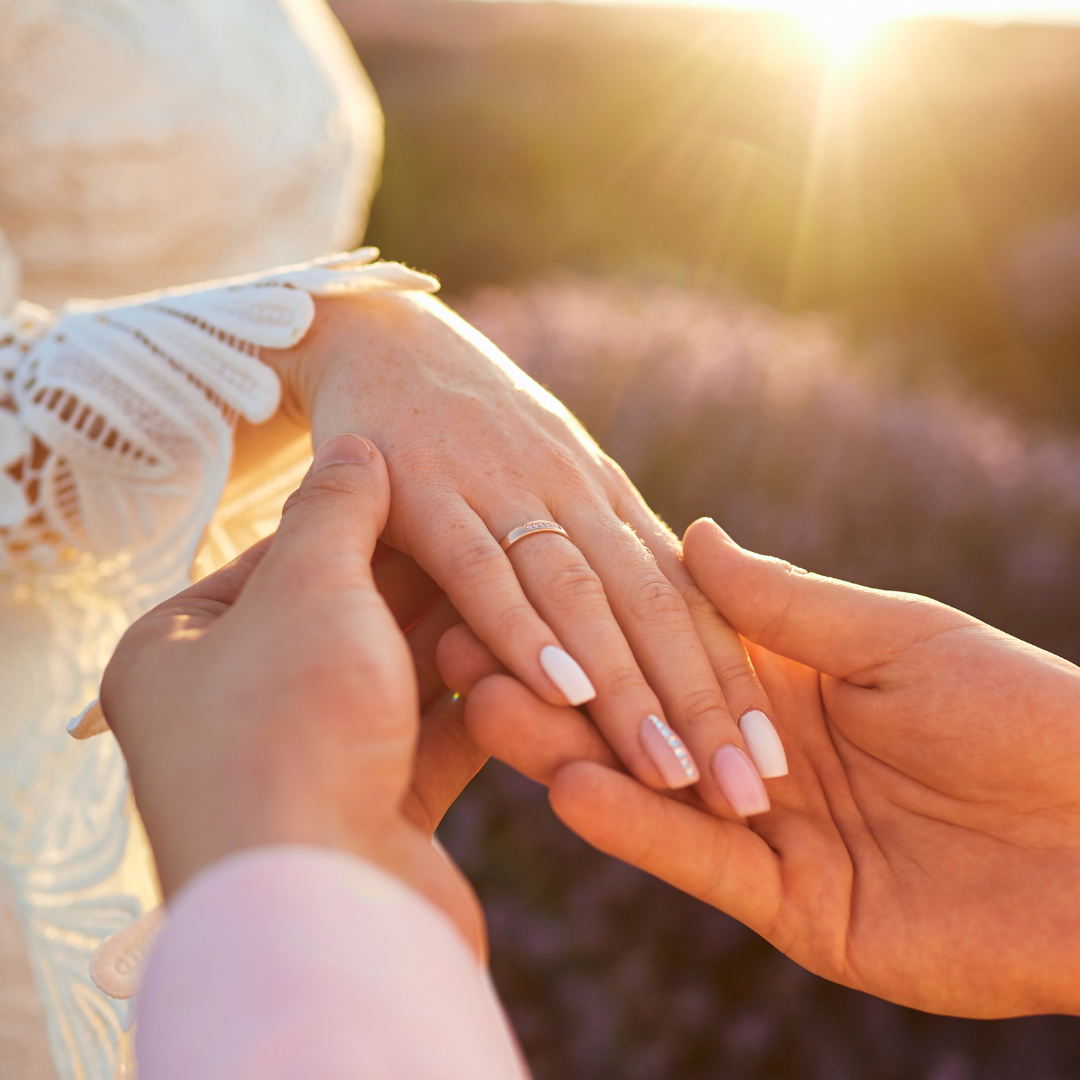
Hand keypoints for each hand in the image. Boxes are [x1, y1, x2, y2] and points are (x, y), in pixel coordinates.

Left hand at [101, 434, 486, 953]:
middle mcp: (235, 708)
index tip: (434, 493)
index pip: (281, 558)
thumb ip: (335, 511)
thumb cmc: (290, 726)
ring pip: (400, 681)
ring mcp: (305, 768)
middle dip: (429, 589)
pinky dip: (482, 704)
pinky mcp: (374, 814)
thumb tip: (357, 451)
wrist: (319, 908)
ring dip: (466, 645)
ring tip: (530, 600)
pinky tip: (536, 669)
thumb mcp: (307, 590)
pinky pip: (431, 739)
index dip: (366, 524)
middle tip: (497, 540)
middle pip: (351, 620)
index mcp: (179, 649)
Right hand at [264, 292, 780, 817]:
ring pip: (580, 595)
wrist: (382, 336)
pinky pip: (478, 567)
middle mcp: (571, 494)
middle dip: (702, 704)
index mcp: (605, 500)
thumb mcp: (550, 482)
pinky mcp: (422, 488)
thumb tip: (648, 639)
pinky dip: (521, 628)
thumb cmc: (469, 429)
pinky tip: (560, 693)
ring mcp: (500, 488)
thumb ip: (597, 553)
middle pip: (651, 608)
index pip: (684, 600)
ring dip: (627, 686)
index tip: (771, 761)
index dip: (731, 681)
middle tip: (748, 792)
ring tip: (671, 772)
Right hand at [448, 519, 1079, 1017]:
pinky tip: (572, 788)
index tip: (510, 583)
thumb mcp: (897, 639)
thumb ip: (785, 604)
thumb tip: (691, 532)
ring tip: (490, 708)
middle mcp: (760, 747)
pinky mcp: (789, 902)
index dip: (594, 616)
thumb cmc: (1023, 714)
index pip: (668, 641)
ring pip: (651, 786)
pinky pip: (700, 861)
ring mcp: (769, 825)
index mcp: (787, 676)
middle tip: (458, 648)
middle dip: (552, 682)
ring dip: (568, 749)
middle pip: (639, 713)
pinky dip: (638, 826)